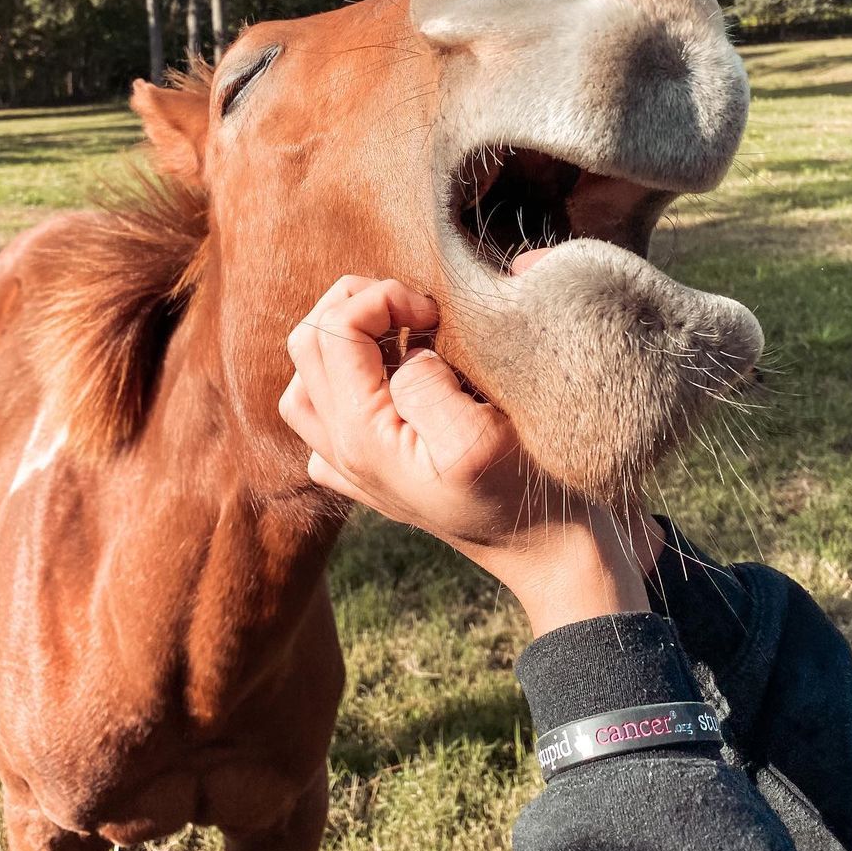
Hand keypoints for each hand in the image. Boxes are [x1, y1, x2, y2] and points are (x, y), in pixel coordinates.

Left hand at [279, 275, 663, 635]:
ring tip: (400, 333)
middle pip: (308, 343)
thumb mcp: (479, 437)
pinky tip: (394, 380)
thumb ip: (427, 385)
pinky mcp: (369, 470)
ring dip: (346, 339)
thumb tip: (407, 354)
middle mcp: (342, 451)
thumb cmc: (521, 491)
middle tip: (415, 310)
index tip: (432, 311)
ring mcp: (351, 464)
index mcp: (361, 436)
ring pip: (306, 377)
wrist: (545, 551)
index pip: (333, 331)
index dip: (381, 299)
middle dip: (357, 305)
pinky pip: (324, 414)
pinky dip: (347, 380)